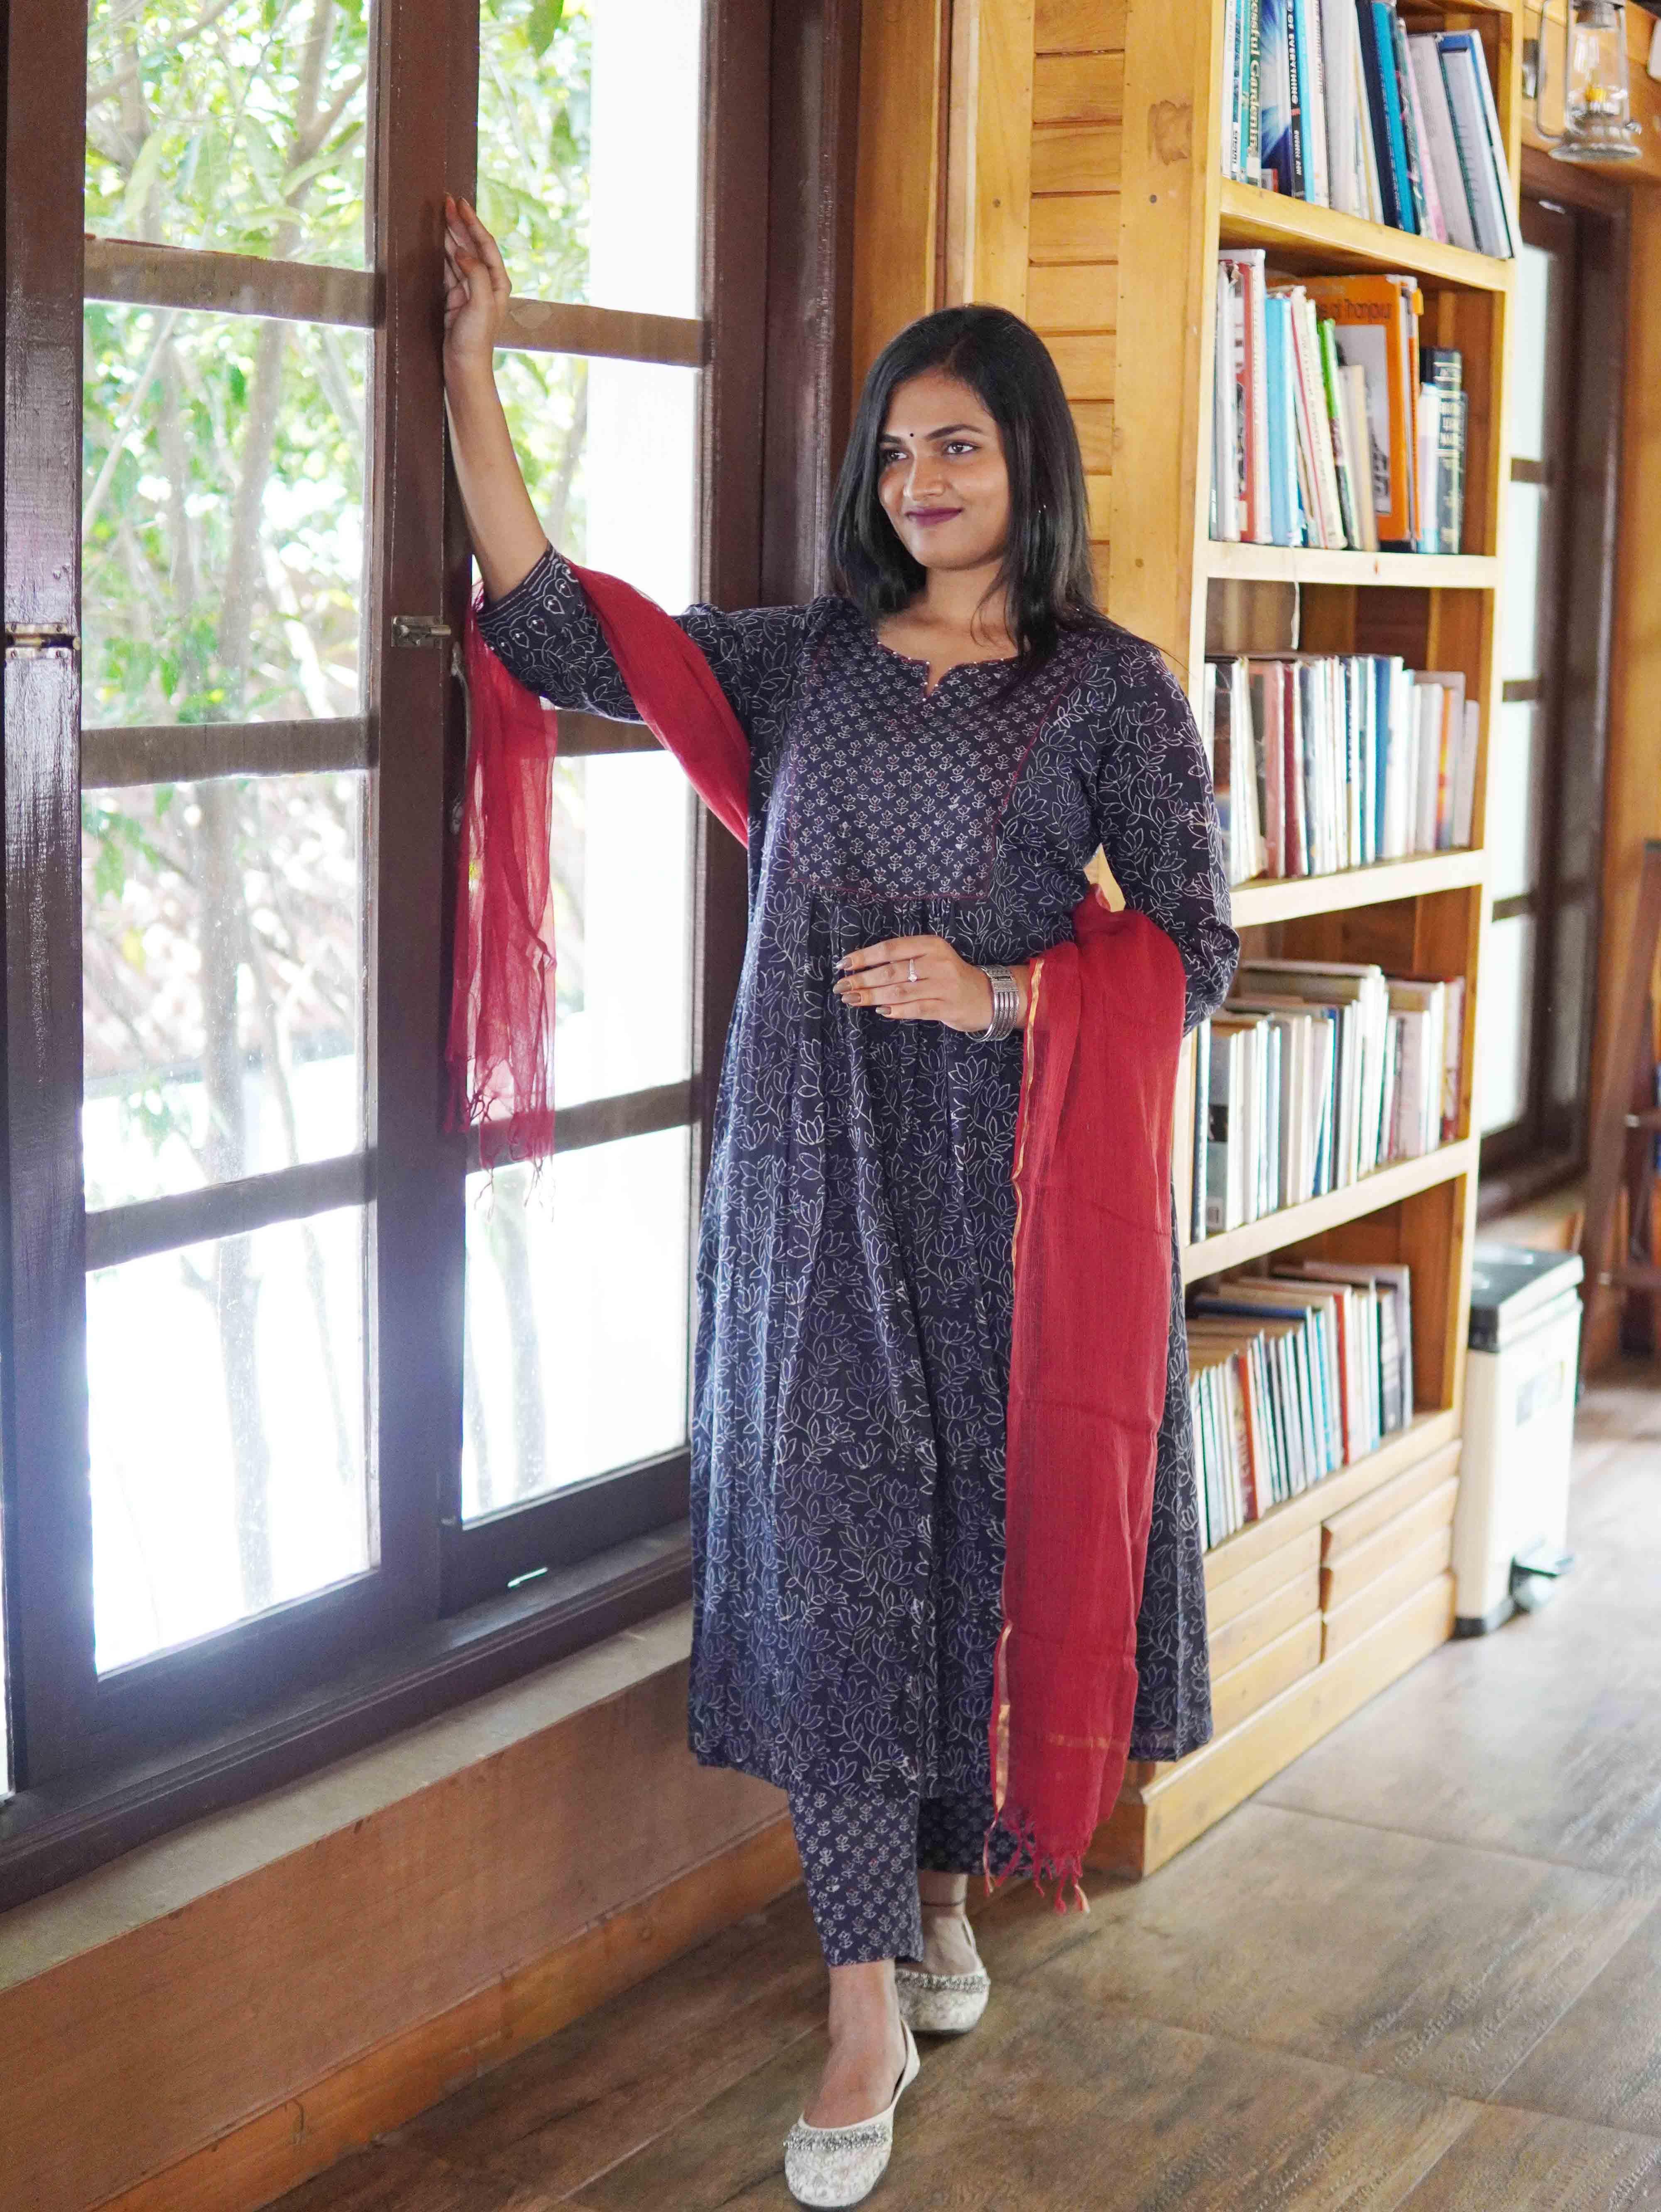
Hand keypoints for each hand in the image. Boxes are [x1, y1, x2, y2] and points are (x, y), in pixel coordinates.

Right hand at [443, 194, 511, 377]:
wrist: (464, 365)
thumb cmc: (476, 338)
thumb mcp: (481, 304)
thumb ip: (475, 274)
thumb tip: (462, 251)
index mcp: (498, 282)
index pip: (485, 244)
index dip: (473, 223)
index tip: (460, 203)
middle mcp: (486, 283)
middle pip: (472, 245)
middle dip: (460, 223)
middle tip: (446, 201)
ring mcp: (470, 289)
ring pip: (458, 254)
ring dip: (449, 235)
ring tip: (439, 215)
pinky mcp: (456, 297)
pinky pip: (448, 268)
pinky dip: (441, 253)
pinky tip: (435, 241)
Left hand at [832, 934, 1028, 1034]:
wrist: (986, 996)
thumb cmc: (949, 976)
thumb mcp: (931, 958)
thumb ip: (904, 960)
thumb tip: (862, 969)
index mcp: (931, 945)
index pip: (891, 948)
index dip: (865, 956)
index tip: (844, 964)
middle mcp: (937, 962)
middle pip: (892, 971)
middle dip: (862, 980)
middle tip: (841, 987)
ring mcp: (943, 986)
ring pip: (900, 991)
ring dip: (872, 997)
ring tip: (852, 999)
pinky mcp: (947, 1007)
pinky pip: (916, 1009)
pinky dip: (897, 1010)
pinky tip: (881, 1011)